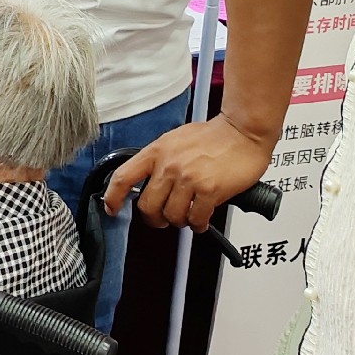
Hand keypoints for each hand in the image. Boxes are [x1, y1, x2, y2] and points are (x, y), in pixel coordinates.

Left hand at [102, 114, 275, 231]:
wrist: (244, 130)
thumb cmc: (214, 136)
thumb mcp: (175, 140)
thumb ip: (160, 159)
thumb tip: (149, 180)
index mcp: (156, 152)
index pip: (123, 177)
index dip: (112, 197)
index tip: (111, 208)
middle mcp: (169, 166)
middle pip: (147, 206)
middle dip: (154, 218)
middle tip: (162, 219)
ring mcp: (188, 178)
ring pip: (171, 215)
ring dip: (179, 221)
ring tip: (187, 216)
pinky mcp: (209, 190)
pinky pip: (195, 218)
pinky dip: (197, 224)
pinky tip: (201, 220)